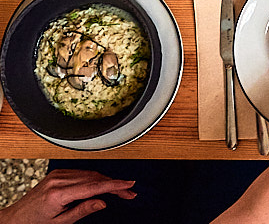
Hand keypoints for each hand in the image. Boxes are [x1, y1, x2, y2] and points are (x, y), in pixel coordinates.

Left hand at [0, 169, 135, 223]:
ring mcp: (58, 175)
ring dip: (106, 181)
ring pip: (90, 174)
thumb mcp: (61, 222)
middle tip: (128, 193)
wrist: (16, 218)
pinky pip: (82, 172)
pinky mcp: (58, 173)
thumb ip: (83, 210)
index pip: (93, 186)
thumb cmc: (36, 222)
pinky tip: (101, 185)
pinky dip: (94, 178)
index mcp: (59, 193)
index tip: (128, 185)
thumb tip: (103, 202)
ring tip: (118, 191)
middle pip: (95, 178)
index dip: (114, 185)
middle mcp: (58, 180)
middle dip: (114, 185)